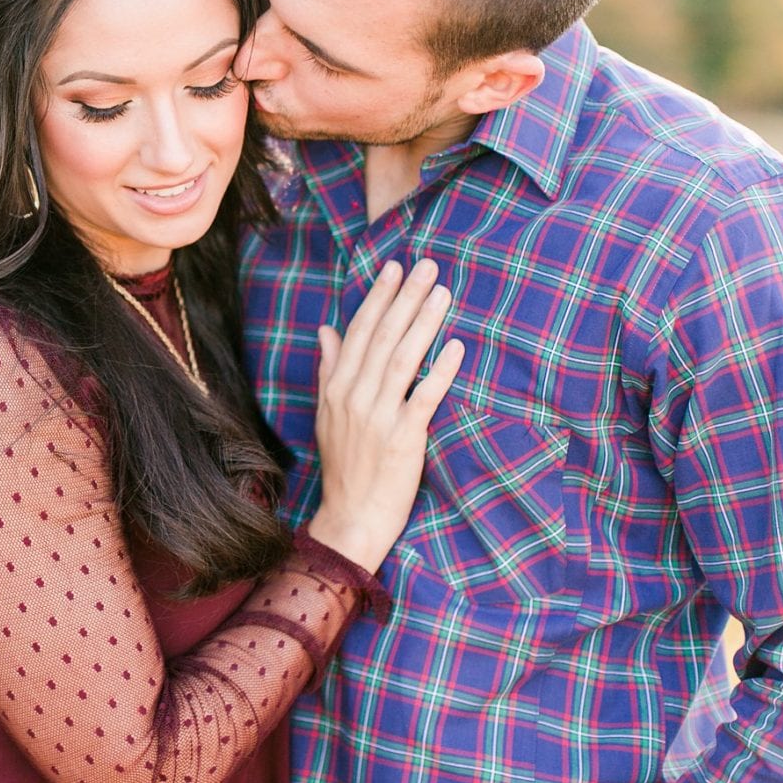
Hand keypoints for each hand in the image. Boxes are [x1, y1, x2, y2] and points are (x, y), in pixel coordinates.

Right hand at [307, 259, 464, 572]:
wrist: (352, 517)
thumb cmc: (345, 466)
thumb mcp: (328, 414)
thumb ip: (330, 369)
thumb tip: (326, 329)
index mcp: (337, 388)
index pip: (357, 332)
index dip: (377, 298)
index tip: (394, 268)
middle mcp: (354, 396)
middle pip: (382, 337)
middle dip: (405, 298)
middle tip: (427, 266)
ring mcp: (378, 417)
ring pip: (402, 359)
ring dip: (423, 323)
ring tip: (442, 293)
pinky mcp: (403, 438)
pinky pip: (424, 397)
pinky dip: (440, 371)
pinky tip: (455, 347)